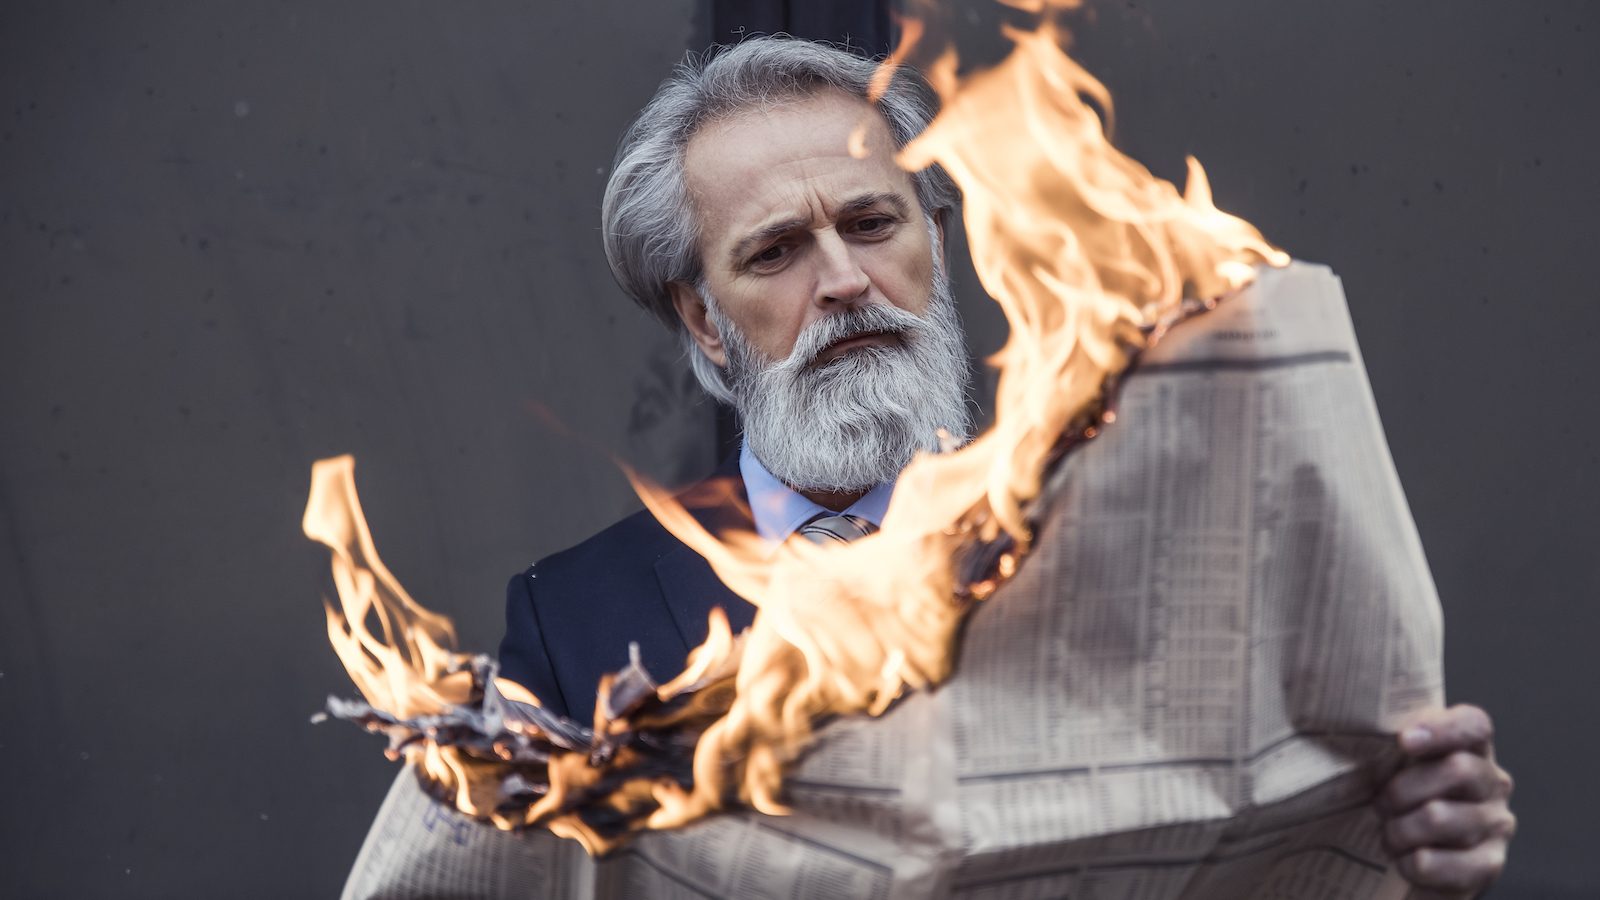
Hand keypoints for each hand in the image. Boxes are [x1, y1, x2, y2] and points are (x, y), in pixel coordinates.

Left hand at [1376, 704, 1515, 897]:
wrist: (1414, 862)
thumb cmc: (1403, 802)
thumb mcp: (1395, 765)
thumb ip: (1393, 743)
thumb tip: (1371, 729)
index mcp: (1472, 749)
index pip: (1474, 725)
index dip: (1443, 728)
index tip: (1404, 740)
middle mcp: (1493, 783)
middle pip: (1458, 769)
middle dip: (1403, 789)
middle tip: (1380, 804)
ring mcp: (1497, 825)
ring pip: (1438, 817)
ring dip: (1399, 829)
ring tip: (1390, 835)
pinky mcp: (1488, 866)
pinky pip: (1433, 861)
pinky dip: (1406, 862)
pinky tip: (1405, 860)